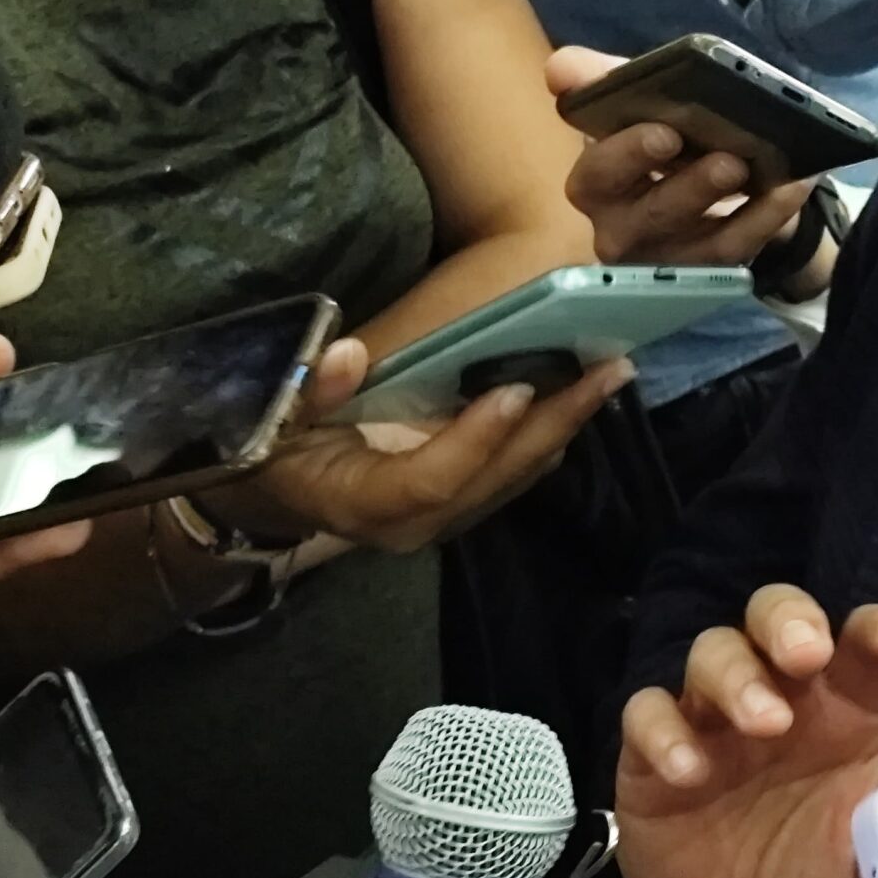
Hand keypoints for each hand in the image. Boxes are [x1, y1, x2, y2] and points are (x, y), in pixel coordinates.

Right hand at [246, 337, 632, 553]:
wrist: (273, 496)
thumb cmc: (270, 450)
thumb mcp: (269, 419)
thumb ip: (307, 392)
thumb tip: (346, 355)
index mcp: (364, 503)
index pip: (432, 478)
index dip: (475, 437)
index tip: (517, 387)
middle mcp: (413, 523)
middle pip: (494, 478)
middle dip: (553, 423)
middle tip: (607, 367)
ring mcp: (441, 517)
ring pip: (514, 477)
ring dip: (563, 425)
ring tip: (608, 373)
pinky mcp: (458, 501)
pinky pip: (512, 471)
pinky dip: (546, 430)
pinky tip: (580, 391)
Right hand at [548, 47, 816, 269]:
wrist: (705, 180)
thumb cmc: (660, 138)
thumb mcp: (636, 102)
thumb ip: (604, 80)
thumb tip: (558, 68)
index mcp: (596, 181)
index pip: (599, 172)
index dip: (629, 154)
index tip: (666, 132)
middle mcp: (620, 228)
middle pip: (651, 214)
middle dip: (690, 186)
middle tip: (730, 159)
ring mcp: (666, 258)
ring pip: (698, 243)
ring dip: (738, 208)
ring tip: (767, 173)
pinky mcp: (706, 272)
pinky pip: (738, 252)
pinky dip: (767, 218)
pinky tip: (791, 187)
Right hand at [617, 586, 877, 877]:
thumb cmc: (813, 875)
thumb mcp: (869, 871)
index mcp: (845, 706)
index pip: (865, 644)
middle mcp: (779, 694)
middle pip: (777, 615)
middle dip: (790, 620)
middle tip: (806, 653)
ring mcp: (712, 717)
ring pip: (713, 652)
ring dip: (736, 676)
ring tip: (764, 723)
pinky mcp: (651, 753)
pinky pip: (646, 714)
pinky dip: (662, 731)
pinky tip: (688, 770)